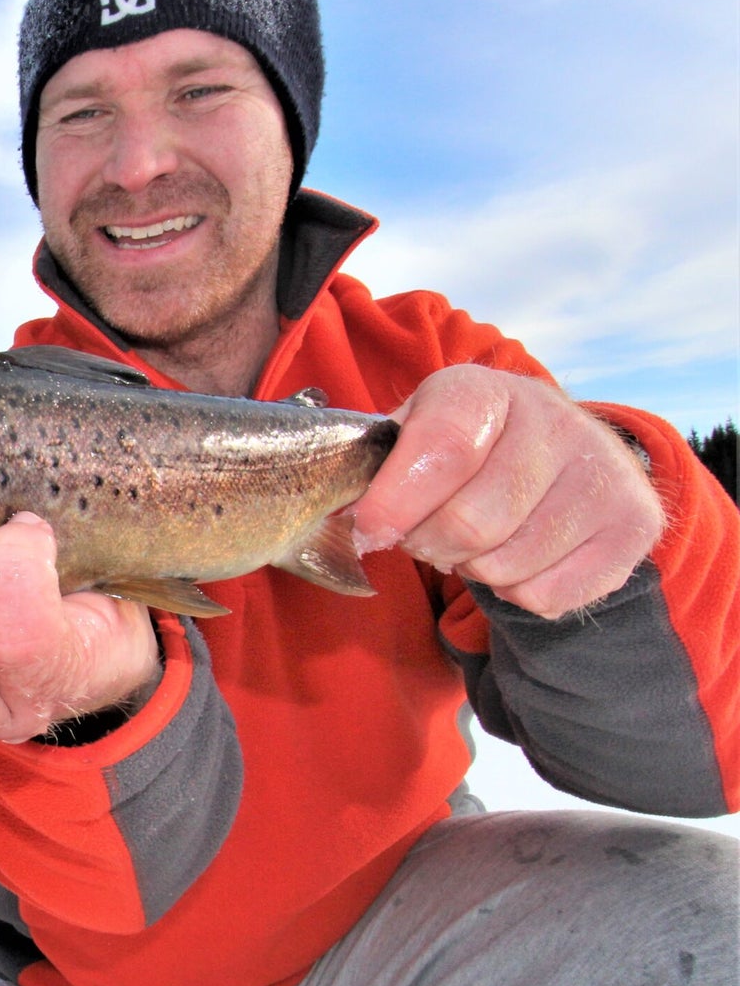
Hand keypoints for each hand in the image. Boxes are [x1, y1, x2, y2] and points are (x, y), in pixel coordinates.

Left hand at [352, 365, 662, 618]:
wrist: (562, 454)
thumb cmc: (468, 446)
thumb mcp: (417, 432)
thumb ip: (379, 469)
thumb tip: (350, 521)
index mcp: (487, 390)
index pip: (442, 449)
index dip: (396, 503)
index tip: (370, 530)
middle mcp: (557, 422)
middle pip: (470, 523)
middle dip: (429, 544)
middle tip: (425, 537)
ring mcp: (604, 473)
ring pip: (506, 566)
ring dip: (472, 569)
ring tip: (476, 541)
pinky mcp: (634, 525)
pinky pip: (546, 595)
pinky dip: (514, 593)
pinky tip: (517, 557)